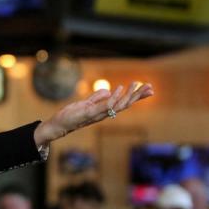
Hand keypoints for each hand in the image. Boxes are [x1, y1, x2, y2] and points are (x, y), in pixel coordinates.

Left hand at [33, 82, 154, 144]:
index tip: (148, 89)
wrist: (58, 125)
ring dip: (129, 95)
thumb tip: (108, 90)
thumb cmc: (71, 115)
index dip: (136, 96)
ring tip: (137, 84)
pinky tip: (120, 88)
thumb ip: (97, 97)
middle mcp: (104, 114)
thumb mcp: (86, 103)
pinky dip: (114, 97)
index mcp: (104, 110)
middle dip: (138, 96)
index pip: (123, 103)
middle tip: (151, 88)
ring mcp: (98, 114)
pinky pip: (106, 105)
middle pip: (125, 104)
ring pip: (119, 105)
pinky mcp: (90, 113)